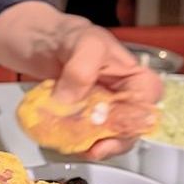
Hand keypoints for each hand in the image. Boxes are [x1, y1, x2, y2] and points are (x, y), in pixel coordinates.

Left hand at [50, 24, 162, 159]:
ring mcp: (100, 108)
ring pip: (107, 135)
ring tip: (79, 148)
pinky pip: (83, 135)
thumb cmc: (69, 34)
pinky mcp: (79, 117)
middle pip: (130, 125)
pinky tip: (65, 141)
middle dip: (115, 140)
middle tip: (97, 148)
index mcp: (133, 75)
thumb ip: (82, 71)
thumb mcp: (84, 43)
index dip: (136, 116)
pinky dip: (75, 141)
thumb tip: (70, 103)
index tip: (116, 125)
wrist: (36, 40)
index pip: (147, 99)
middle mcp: (121, 95)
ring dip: (94, 144)